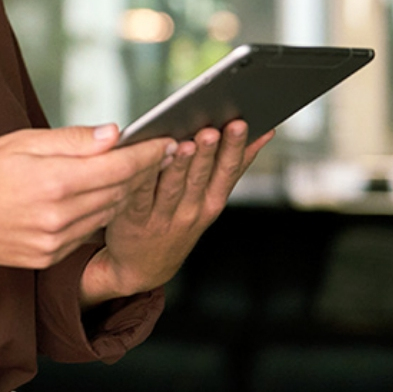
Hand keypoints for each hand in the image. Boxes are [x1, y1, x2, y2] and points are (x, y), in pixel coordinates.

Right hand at [0, 124, 168, 294]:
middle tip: (157, 153)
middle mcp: (57, 216)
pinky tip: (89, 199)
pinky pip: (85, 234)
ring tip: (127, 173)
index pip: (117, 166)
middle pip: (118, 191)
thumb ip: (71, 140)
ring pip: (105, 214)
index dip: (148, 155)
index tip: (168, 143)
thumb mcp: (20, 143)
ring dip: (120, 193)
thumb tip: (114, 134)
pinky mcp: (48, 257)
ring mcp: (54, 241)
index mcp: (52, 181)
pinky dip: (94, 214)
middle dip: (139, 172)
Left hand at [80, 119, 273, 306]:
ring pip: (174, 185)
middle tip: (215, 128)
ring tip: (188, 141)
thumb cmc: (177, 223)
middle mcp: (191, 211)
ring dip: (182, 163)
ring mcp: (162, 216)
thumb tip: (259, 133)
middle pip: (202, 176)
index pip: (227, 172)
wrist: (143, 267)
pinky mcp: (133, 219)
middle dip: (210, 150)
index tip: (242, 124)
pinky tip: (148, 159)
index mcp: (210, 203)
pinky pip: (140, 193)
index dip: (236, 149)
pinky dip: (146, 177)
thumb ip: (226, 169)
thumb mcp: (209, 202)